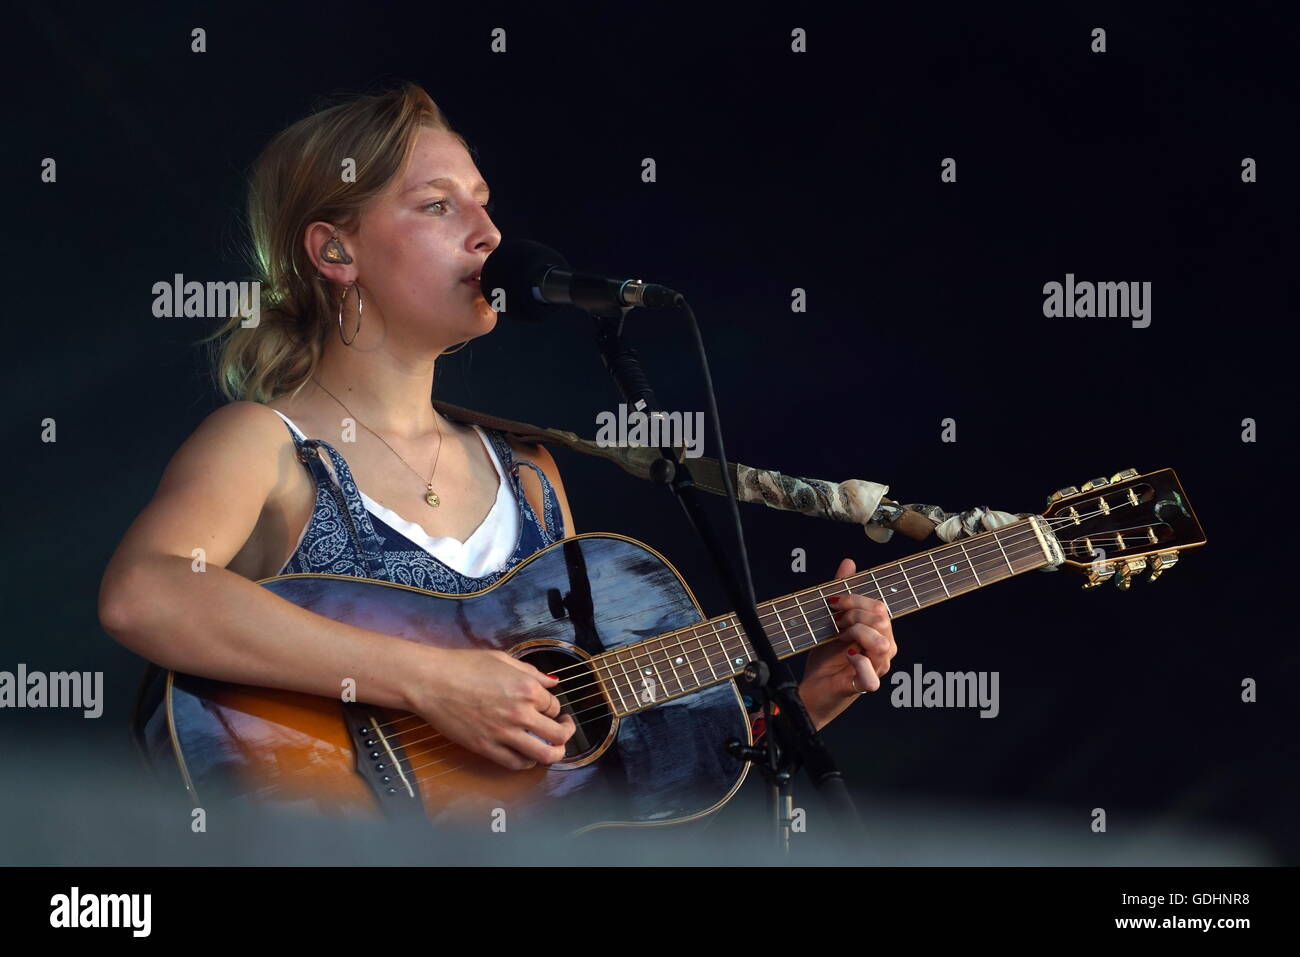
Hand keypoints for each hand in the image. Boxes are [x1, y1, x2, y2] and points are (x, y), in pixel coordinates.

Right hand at [413, 647, 576, 770]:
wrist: (430, 682)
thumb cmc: (463, 666)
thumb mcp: (502, 659)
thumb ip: (531, 672)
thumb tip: (553, 682)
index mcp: (526, 688)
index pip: (554, 705)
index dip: (554, 707)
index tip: (548, 707)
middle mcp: (520, 713)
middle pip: (558, 734)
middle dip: (566, 732)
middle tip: (564, 729)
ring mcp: (504, 734)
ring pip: (544, 755)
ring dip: (554, 753)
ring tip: (553, 748)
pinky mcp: (486, 748)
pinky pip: (516, 763)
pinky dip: (527, 762)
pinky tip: (527, 755)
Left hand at [797, 557, 897, 729]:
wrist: (812, 689)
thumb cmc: (827, 658)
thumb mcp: (831, 621)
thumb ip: (842, 593)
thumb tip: (849, 563)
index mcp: (880, 632)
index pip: (879, 607)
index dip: (855, 600)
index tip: (833, 604)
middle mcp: (884, 649)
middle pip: (882, 621)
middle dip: (854, 615)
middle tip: (835, 622)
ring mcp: (876, 668)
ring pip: (883, 644)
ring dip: (857, 634)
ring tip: (840, 637)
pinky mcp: (864, 685)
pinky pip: (872, 675)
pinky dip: (859, 662)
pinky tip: (846, 655)